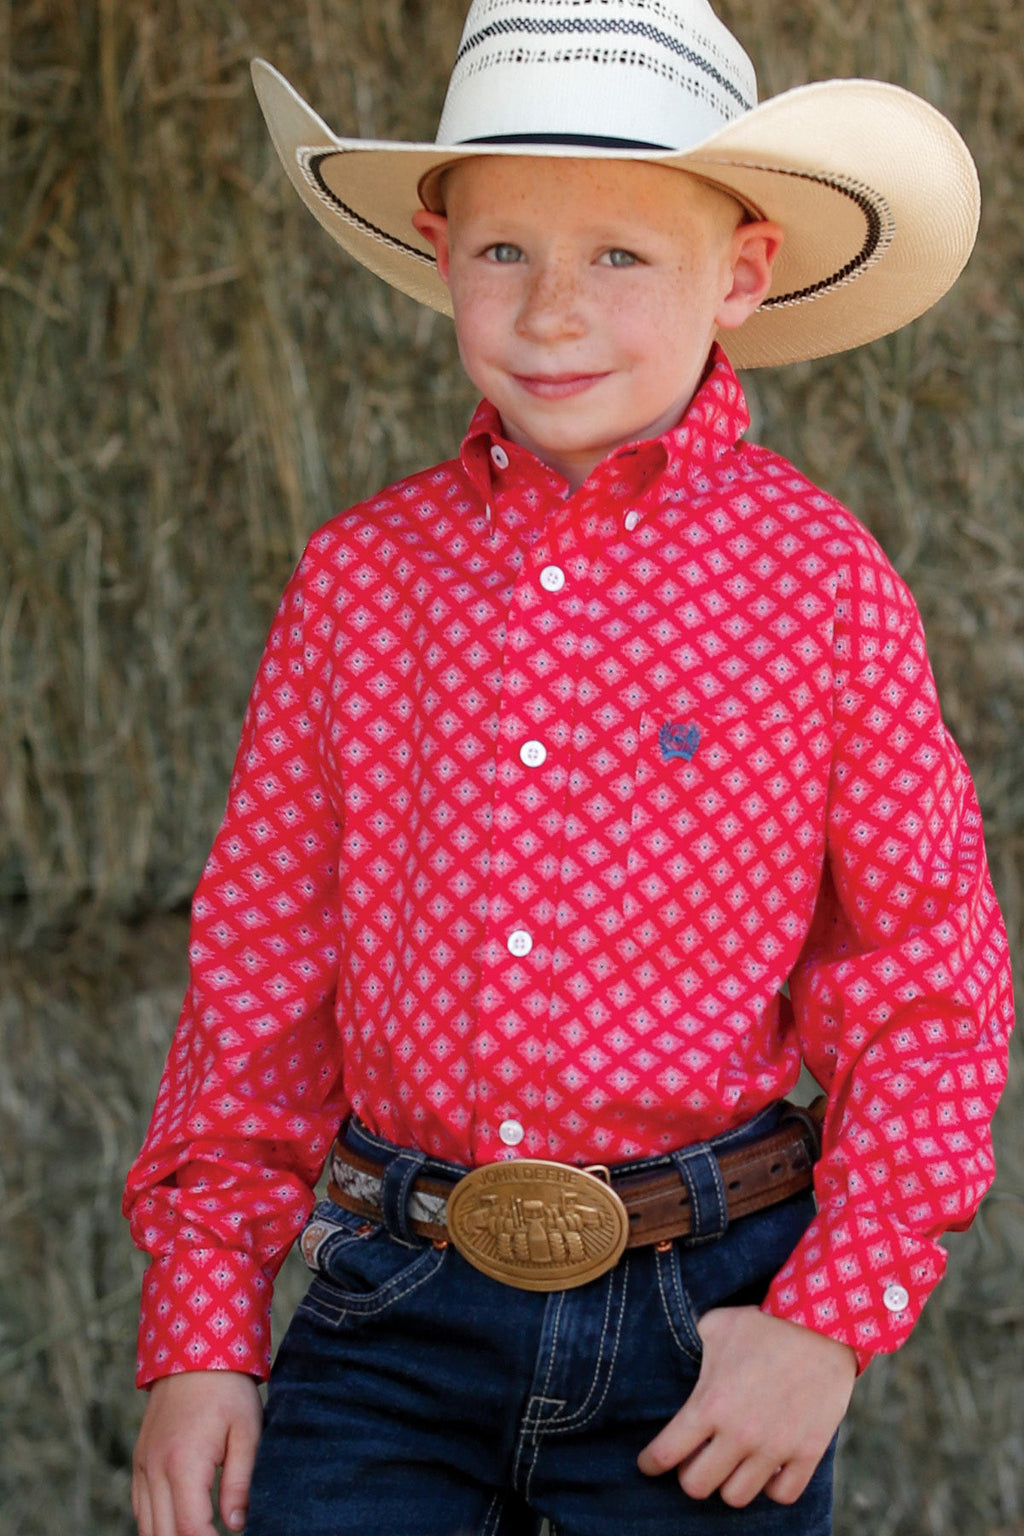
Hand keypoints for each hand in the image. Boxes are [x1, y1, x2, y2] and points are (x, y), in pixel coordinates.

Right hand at [131, 1370, 262, 1535]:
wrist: (195, 1351)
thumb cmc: (227, 1390)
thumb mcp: (247, 1432)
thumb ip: (239, 1483)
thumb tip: (237, 1526)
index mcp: (183, 1464)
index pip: (191, 1530)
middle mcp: (155, 1469)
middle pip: (164, 1535)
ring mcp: (142, 1465)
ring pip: (147, 1526)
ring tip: (200, 1533)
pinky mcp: (140, 1459)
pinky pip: (140, 1507)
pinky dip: (155, 1524)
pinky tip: (177, 1525)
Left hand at [637, 1307, 855, 1507]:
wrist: (822, 1325)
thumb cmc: (763, 1322)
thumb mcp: (715, 1325)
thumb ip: (690, 1345)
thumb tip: (674, 1352)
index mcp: (711, 1403)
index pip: (665, 1453)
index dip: (650, 1462)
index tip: (648, 1463)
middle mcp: (740, 1433)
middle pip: (697, 1487)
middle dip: (690, 1475)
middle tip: (695, 1460)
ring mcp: (775, 1447)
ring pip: (736, 1497)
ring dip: (728, 1482)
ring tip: (731, 1463)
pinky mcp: (807, 1453)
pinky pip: (782, 1495)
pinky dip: (771, 1486)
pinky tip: (766, 1467)